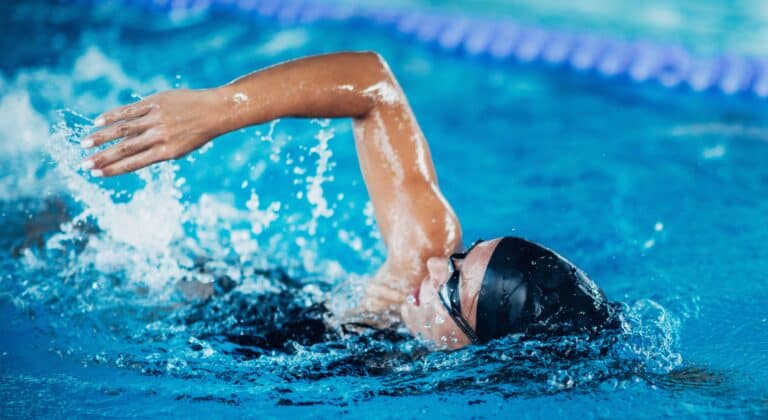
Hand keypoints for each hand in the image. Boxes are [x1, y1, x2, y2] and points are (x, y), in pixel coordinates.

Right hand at [81, 88, 224, 176]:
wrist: (216, 110)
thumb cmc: (198, 132)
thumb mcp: (181, 148)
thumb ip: (157, 151)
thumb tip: (131, 154)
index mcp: (167, 152)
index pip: (134, 163)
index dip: (114, 169)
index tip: (96, 173)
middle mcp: (159, 136)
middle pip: (125, 149)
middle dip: (102, 157)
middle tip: (84, 164)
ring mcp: (156, 119)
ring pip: (123, 129)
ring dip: (102, 137)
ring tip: (85, 143)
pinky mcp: (155, 103)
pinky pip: (130, 110)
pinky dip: (113, 116)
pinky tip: (98, 121)